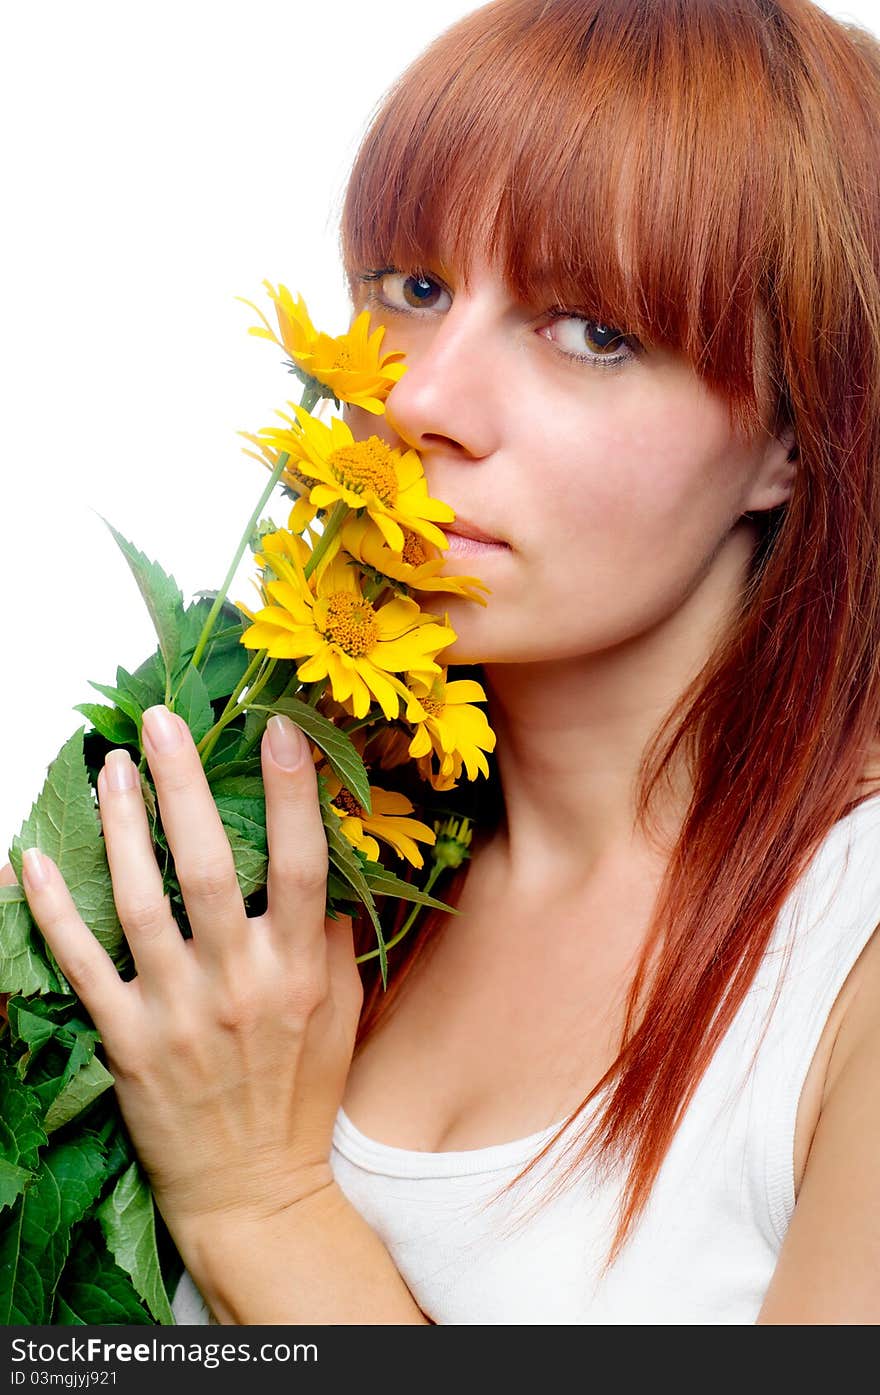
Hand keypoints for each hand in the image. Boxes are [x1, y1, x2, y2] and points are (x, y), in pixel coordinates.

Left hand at [7, 705, 363, 1236]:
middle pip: (209, 868)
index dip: (291, 794)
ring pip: (139, 902)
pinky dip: (52, 910)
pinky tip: (32, 859)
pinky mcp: (124, 1041)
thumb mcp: (341, 1014)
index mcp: (297, 971)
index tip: (278, 728)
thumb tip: (319, 870)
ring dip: (122, 827)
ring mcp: (174, 1012)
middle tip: (162, 721)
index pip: (301, 866)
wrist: (253, 1189)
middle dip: (184, 786)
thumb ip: (331, 939)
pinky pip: (80, 963)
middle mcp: (237, 984)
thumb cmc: (301, 1093)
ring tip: (110, 766)